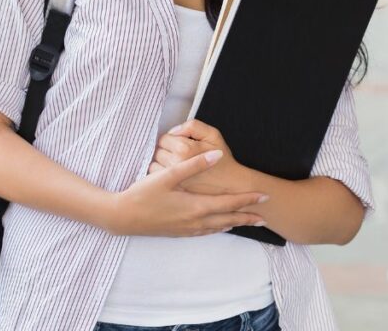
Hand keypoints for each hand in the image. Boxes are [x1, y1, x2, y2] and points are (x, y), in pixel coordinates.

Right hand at [104, 153, 267, 236]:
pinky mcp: (178, 232)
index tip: (264, 197)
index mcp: (196, 206)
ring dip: (234, 223)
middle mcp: (195, 221)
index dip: (247, 200)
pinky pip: (205, 231)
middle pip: (228, 219)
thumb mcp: (168, 175)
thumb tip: (218, 155)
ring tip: (247, 222)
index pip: (229, 203)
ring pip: (217, 227)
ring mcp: (186, 229)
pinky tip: (218, 225)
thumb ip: (195, 164)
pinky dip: (217, 227)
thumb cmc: (143, 194)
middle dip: (247, 217)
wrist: (121, 217)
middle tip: (265, 218)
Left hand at [149, 120, 242, 194]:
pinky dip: (160, 174)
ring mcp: (172, 179)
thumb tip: (174, 131)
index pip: (164, 139)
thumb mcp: (213, 134)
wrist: (230, 185)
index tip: (181, 143)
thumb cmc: (222, 159)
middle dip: (166, 150)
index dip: (172, 139)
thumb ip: (192, 126)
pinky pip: (156, 177)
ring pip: (154, 164)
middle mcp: (175, 164)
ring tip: (176, 164)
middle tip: (180, 154)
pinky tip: (173, 174)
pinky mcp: (171, 189)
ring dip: (162, 162)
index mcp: (184, 149)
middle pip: (158, 151)